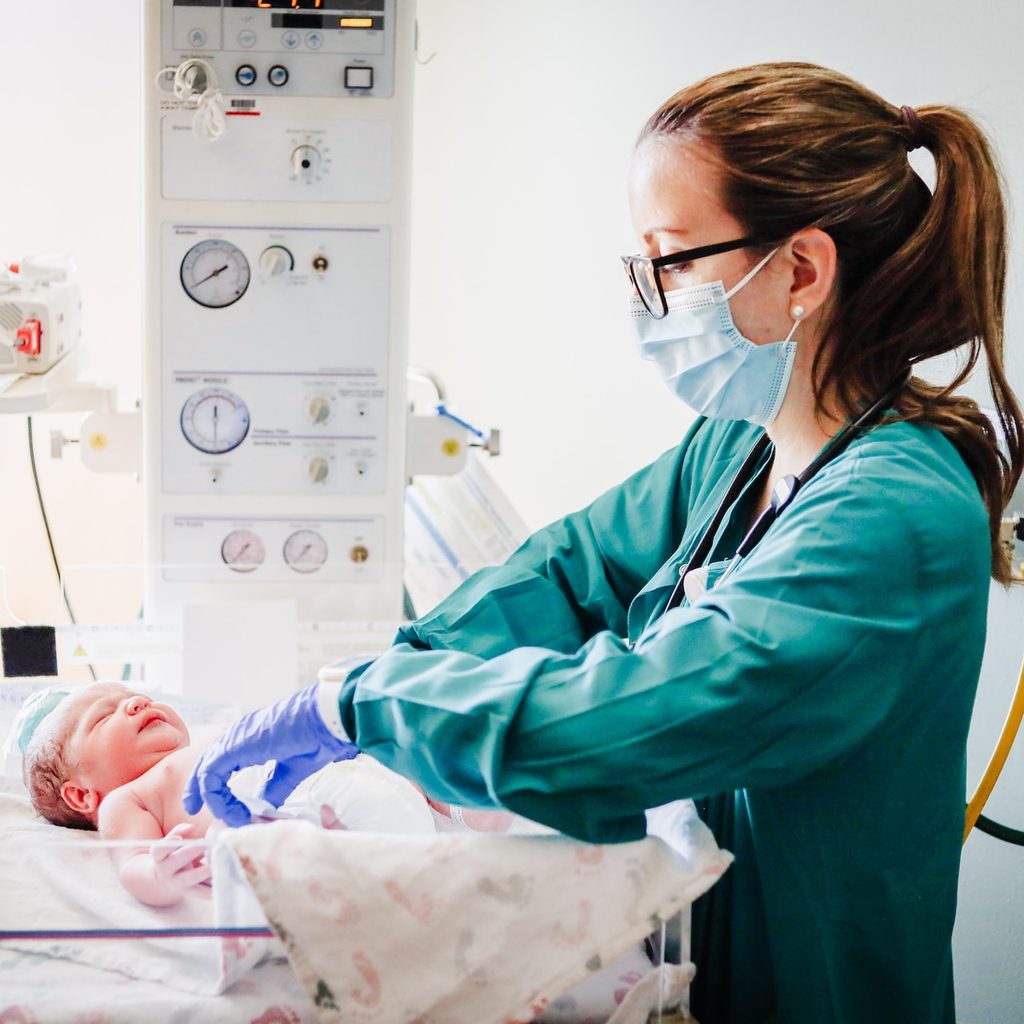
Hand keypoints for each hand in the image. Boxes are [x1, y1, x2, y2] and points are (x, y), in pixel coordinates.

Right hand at [151, 823, 210, 893]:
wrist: (166, 879)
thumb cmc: (173, 853)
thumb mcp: (172, 843)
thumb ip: (179, 832)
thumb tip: (190, 828)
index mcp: (161, 856)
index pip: (160, 849)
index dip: (168, 843)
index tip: (178, 838)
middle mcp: (166, 870)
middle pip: (178, 861)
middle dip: (192, 852)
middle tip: (207, 844)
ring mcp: (178, 883)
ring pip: (189, 879)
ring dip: (203, 872)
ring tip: (215, 864)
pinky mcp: (190, 892)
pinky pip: (201, 891)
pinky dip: (212, 888)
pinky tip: (224, 882)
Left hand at [182, 683, 359, 826]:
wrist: (324, 721)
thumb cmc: (316, 738)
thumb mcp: (292, 769)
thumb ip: (275, 787)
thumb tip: (262, 805)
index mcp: (253, 737)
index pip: (222, 759)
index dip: (215, 782)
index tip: (221, 805)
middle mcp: (239, 734)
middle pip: (208, 762)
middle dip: (199, 787)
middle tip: (193, 808)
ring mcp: (235, 738)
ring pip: (207, 769)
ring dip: (209, 796)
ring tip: (216, 816)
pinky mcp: (234, 747)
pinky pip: (212, 775)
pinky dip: (216, 796)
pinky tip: (230, 812)